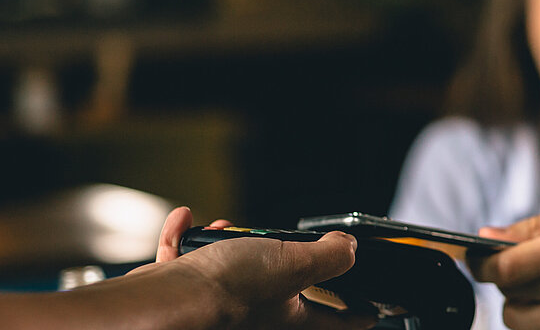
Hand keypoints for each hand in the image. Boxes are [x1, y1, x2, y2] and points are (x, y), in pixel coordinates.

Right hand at [133, 207, 374, 329]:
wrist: (164, 302)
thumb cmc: (226, 292)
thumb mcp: (296, 263)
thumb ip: (331, 257)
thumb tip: (348, 248)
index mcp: (290, 319)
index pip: (338, 322)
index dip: (360, 311)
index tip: (375, 306)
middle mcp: (258, 317)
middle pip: (282, 288)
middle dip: (282, 257)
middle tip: (282, 243)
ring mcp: (221, 304)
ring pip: (234, 268)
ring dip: (231, 241)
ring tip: (225, 231)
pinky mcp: (187, 292)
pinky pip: (189, 259)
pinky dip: (186, 237)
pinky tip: (187, 220)